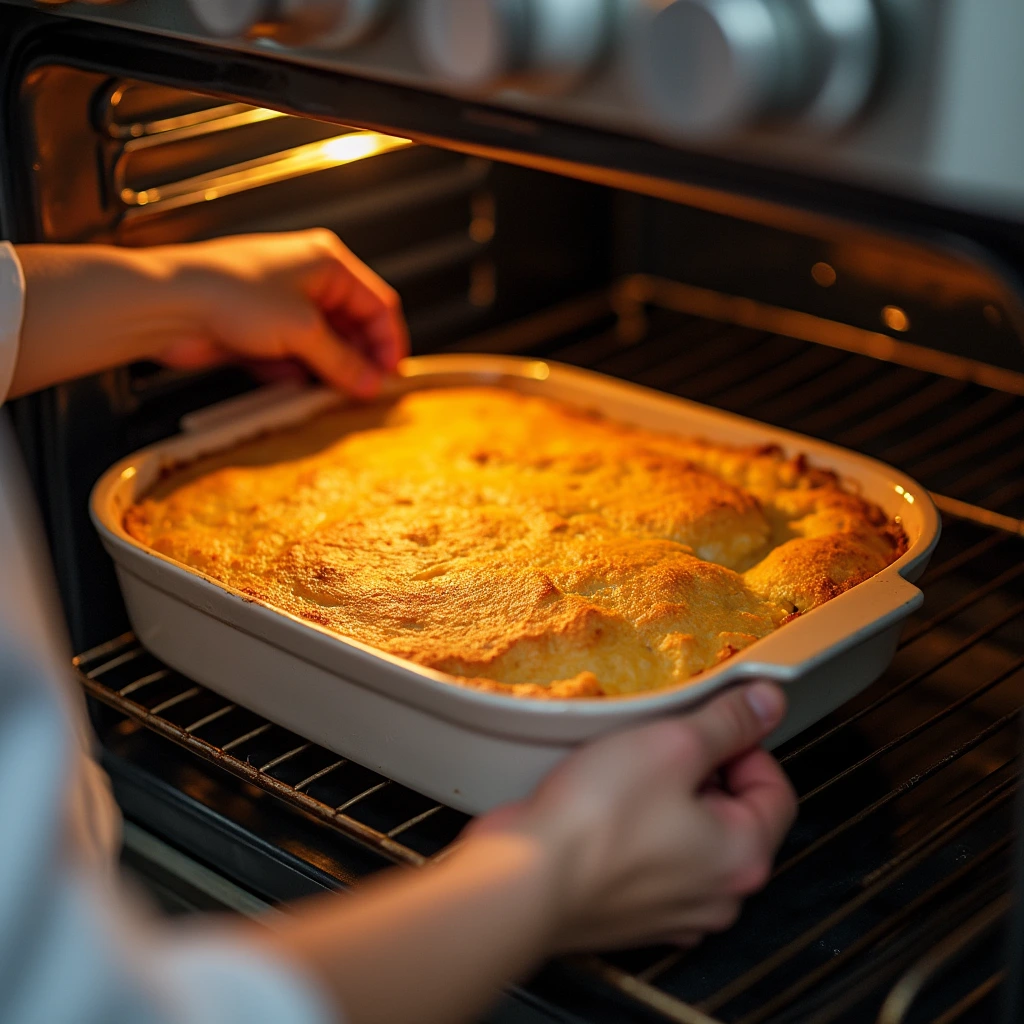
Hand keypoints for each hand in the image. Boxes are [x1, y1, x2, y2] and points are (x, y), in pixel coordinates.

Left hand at [150, 229, 407, 396]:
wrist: (168, 304)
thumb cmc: (229, 292)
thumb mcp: (303, 331)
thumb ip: (343, 361)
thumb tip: (371, 381)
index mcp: (327, 262)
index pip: (378, 304)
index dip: (388, 342)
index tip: (391, 376)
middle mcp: (308, 279)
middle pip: (352, 326)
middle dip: (360, 359)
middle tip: (366, 391)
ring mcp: (282, 305)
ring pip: (323, 345)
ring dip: (329, 370)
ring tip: (334, 394)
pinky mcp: (260, 330)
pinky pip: (294, 357)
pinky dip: (298, 374)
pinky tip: (297, 388)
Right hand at [469, 682, 795, 952]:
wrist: (522, 880)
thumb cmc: (596, 819)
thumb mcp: (672, 744)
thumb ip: (728, 722)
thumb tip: (769, 701)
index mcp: (744, 858)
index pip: (776, 790)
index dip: (746, 745)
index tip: (709, 725)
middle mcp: (717, 897)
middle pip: (731, 815)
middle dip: (700, 773)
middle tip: (660, 746)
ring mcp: (671, 913)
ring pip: (687, 838)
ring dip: (665, 801)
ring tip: (624, 773)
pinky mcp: (628, 914)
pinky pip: (648, 861)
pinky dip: (634, 833)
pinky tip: (602, 809)